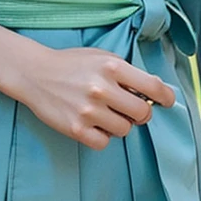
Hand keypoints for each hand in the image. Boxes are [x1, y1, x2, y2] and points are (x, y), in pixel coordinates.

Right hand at [18, 44, 174, 150]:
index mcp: (111, 67)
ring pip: (125, 130)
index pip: (152, 87)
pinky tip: (93, 124)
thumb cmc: (71, 64)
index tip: (165, 101)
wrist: (35, 73)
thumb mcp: (101, 57)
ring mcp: (88, 110)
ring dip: (119, 124)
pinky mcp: (76, 129)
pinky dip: (102, 136)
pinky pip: (105, 143)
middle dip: (139, 113)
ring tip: (104, 113)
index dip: (165, 97)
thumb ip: (127, 72)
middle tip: (129, 108)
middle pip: (142, 113)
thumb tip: (154, 90)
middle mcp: (102, 88)